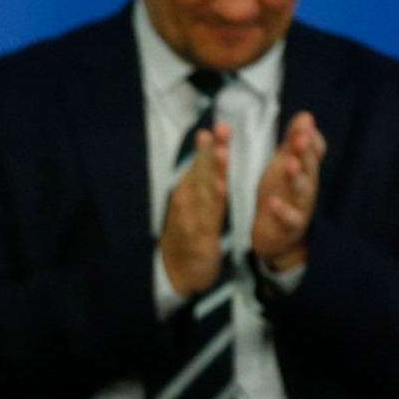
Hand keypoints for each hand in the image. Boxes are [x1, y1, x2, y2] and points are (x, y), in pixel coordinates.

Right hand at [158, 120, 230, 296]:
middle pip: (201, 172)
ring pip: (205, 190)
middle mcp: (186, 202)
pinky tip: (222, 186)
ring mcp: (192, 218)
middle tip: (221, 127)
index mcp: (186, 193)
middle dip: (211, 149)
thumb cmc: (187, 235)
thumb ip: (199, 179)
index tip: (215, 126)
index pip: (198, 165)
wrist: (176, 272)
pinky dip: (215, 200)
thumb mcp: (191, 205)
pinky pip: (210, 215)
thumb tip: (204, 150)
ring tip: (222, 150)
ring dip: (213, 170)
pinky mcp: (201, 235)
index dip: (207, 146)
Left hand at [253, 111, 323, 271]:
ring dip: (297, 178)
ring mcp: (301, 207)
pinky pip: (288, 219)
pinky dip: (281, 211)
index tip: (304, 122)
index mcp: (304, 170)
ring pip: (303, 192)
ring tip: (291, 165)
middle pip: (309, 168)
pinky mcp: (290, 227)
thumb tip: (306, 115)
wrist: (278, 236)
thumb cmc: (282, 194)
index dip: (310, 137)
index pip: (313, 151)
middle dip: (305, 152)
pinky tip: (271, 203)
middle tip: (300, 137)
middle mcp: (307, 187)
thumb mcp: (285, 166)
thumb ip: (294, 143)